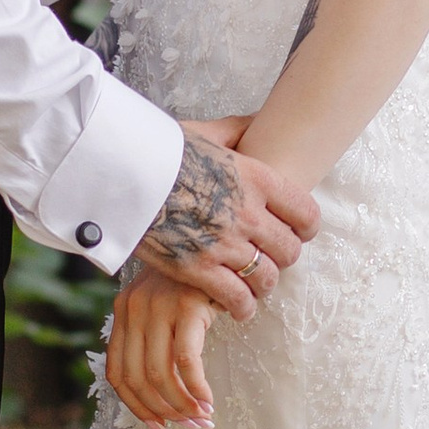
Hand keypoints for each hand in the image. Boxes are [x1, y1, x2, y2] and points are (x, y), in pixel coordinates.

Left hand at [106, 272, 217, 428]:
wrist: (217, 240)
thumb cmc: (196, 279)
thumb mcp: (163, 304)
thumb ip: (153, 336)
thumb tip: (160, 390)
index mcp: (123, 312)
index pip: (118, 374)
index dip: (137, 408)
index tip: (159, 428)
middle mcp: (135, 310)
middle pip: (138, 379)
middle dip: (163, 412)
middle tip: (190, 427)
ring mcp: (159, 307)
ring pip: (161, 375)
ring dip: (182, 405)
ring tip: (202, 418)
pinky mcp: (188, 306)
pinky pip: (187, 361)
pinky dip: (196, 388)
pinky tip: (209, 400)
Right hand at [140, 117, 317, 317]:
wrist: (122, 173)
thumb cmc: (159, 150)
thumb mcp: (205, 132)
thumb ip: (237, 130)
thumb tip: (258, 120)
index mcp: (257, 179)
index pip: (306, 213)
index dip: (305, 228)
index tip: (298, 233)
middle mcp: (248, 214)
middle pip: (289, 250)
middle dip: (282, 257)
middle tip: (271, 259)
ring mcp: (225, 244)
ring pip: (267, 278)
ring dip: (264, 284)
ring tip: (255, 285)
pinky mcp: (199, 269)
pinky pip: (236, 298)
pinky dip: (242, 307)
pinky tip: (240, 307)